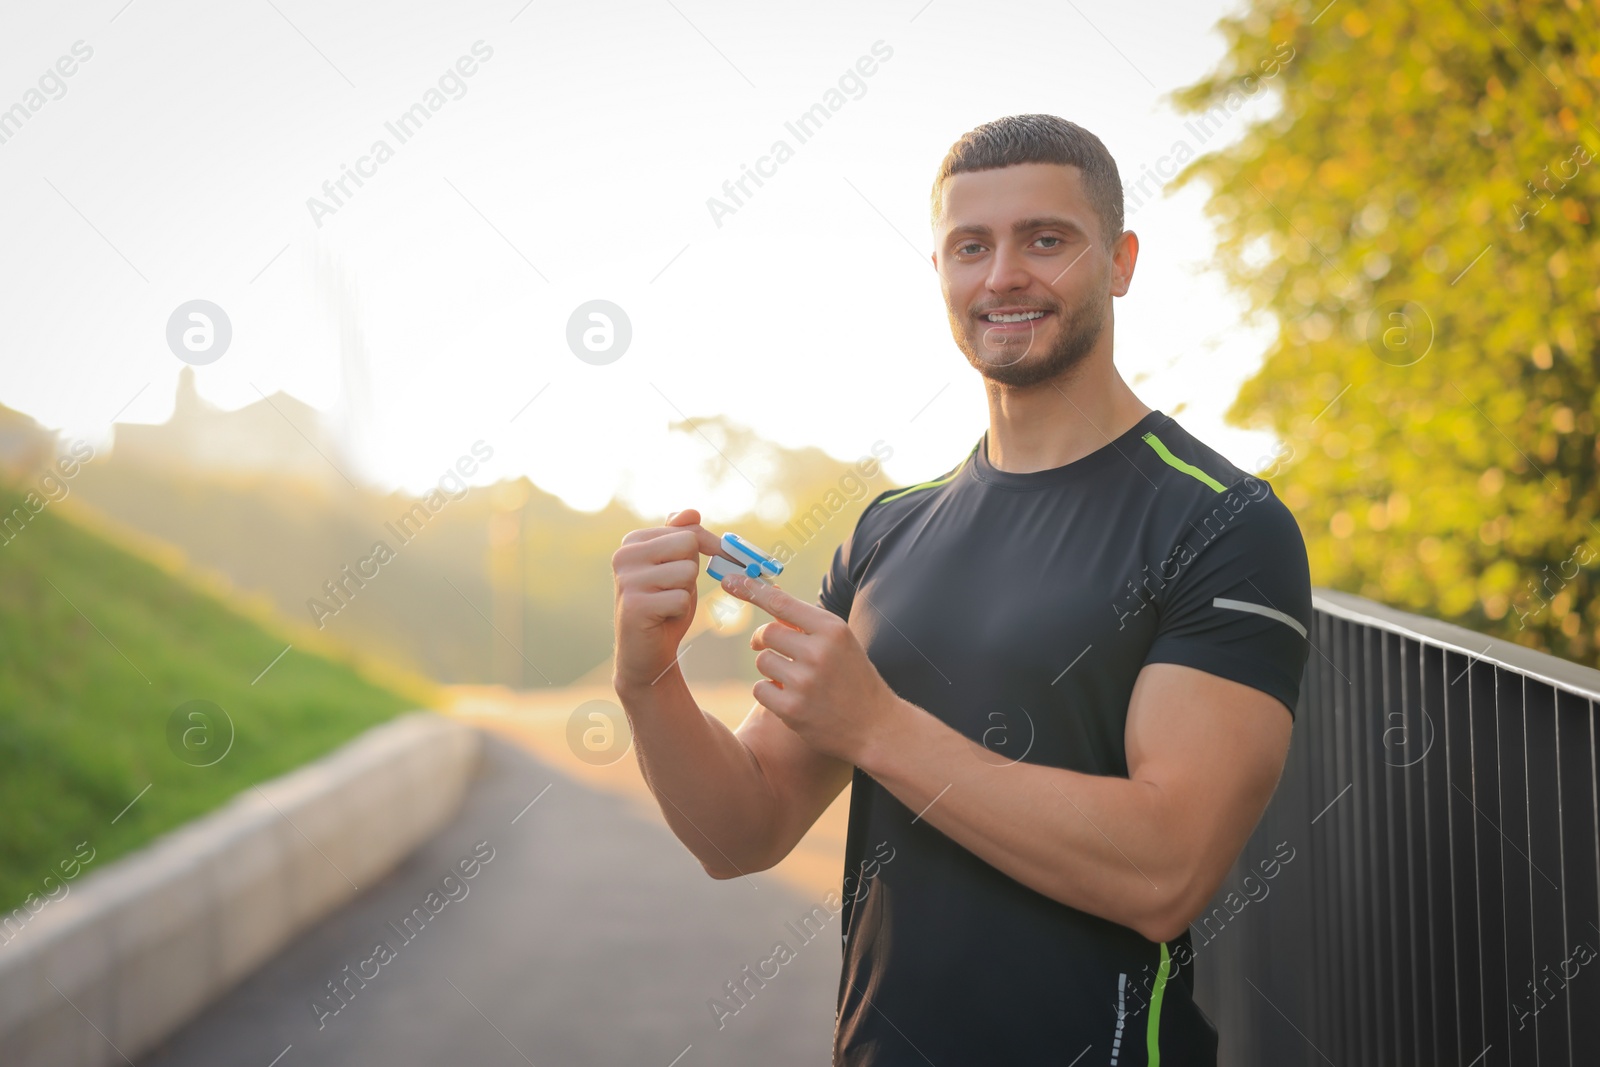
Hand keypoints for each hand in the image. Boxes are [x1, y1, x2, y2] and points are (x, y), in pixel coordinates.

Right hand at [611, 508, 725, 690]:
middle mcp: (624, 555)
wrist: (647, 653)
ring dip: (685, 593)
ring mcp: (626, 579)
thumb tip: (691, 511)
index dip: (706, 549)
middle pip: (688, 545)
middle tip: (672, 591)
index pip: (688, 531)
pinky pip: (682, 598)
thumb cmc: (666, 606)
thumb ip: (683, 537)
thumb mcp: (678, 566)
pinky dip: (679, 612)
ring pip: (687, 572)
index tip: (704, 565)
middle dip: (691, 573)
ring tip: (665, 605)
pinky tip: (661, 619)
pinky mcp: (634, 605)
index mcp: (633, 541)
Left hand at [721, 573, 907, 764]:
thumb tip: (770, 599)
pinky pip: (760, 689)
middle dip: (764, 640)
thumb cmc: (854, 679)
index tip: (731, 581)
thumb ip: (807, 624)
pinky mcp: (792, 709)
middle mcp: (818, 651)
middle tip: (770, 646)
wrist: (876, 727)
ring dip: (770, 668)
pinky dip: (769, 692)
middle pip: (767, 633)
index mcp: (832, 629)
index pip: (781, 602)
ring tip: (793, 679)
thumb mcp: (840, 643)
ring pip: (762, 661)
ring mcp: (805, 681)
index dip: (752, 590)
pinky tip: (790, 698)